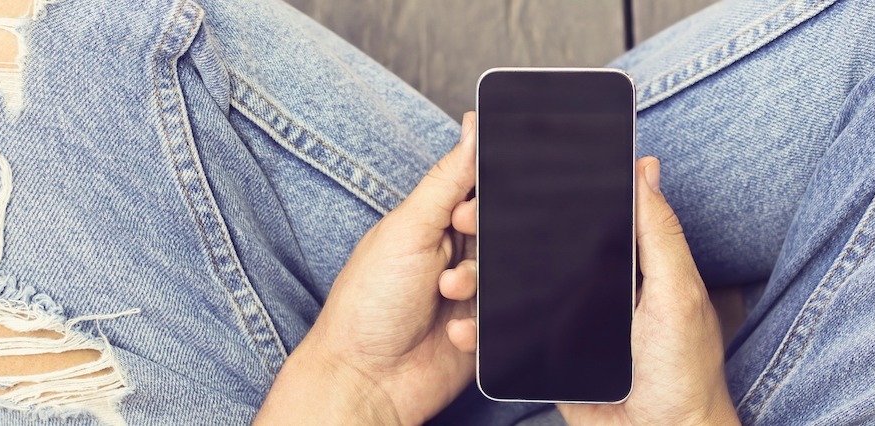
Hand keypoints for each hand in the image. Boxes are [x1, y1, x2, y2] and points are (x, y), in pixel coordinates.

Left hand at [256, 113, 479, 424]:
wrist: (363, 381)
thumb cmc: (368, 304)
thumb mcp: (407, 230)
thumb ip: (447, 179)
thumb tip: (472, 124)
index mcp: (436, 221)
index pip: (482, 189)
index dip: (487, 194)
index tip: (470, 211)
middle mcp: (458, 254)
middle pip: (504, 230)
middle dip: (487, 245)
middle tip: (455, 259)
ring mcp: (474, 294)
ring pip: (511, 274)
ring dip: (479, 285)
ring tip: (447, 295)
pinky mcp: (487, 332)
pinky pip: (510, 318)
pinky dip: (483, 326)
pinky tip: (454, 333)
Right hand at [443, 157, 739, 424]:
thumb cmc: (685, 372)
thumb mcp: (676, 293)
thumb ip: (659, 234)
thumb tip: (647, 170)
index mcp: (631, 265)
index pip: (589, 217)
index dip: (553, 195)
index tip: (511, 172)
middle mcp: (598, 291)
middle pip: (544, 252)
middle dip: (501, 237)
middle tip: (465, 218)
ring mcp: (571, 325)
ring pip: (520, 294)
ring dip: (484, 284)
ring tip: (456, 279)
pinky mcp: (551, 360)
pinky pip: (513, 342)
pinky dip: (485, 335)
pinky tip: (466, 329)